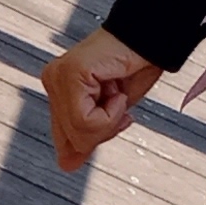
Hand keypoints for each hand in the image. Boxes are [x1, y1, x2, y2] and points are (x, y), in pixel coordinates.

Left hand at [41, 29, 162, 172]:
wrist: (153, 38)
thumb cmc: (136, 67)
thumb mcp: (112, 112)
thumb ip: (86, 136)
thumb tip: (66, 166)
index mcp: (59, 89)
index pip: (65, 138)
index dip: (96, 135)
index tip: (117, 112)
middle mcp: (52, 81)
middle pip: (72, 139)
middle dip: (104, 128)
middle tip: (118, 100)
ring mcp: (57, 77)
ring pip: (79, 132)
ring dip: (110, 118)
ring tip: (117, 90)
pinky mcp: (70, 75)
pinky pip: (86, 120)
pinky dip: (111, 111)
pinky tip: (116, 87)